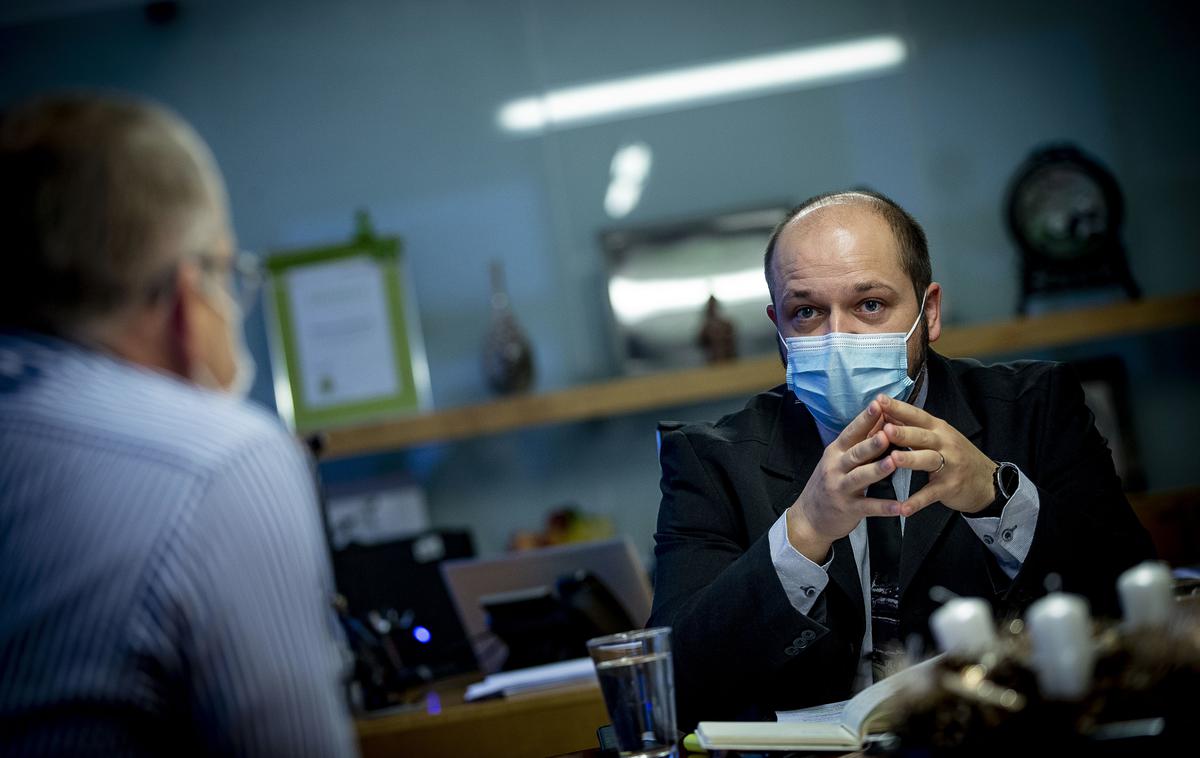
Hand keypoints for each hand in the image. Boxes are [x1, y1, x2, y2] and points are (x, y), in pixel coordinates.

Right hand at [786, 399, 901, 562]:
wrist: (808, 518)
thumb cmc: (828, 484)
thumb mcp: (837, 460)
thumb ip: (858, 443)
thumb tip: (881, 420)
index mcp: (835, 452)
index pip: (851, 432)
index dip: (864, 419)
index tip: (878, 404)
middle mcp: (836, 468)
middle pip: (856, 453)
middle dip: (872, 442)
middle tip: (888, 432)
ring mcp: (840, 489)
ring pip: (861, 477)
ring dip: (877, 469)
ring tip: (893, 462)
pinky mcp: (848, 509)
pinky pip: (868, 507)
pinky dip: (884, 507)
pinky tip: (900, 506)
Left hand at [876, 394, 994, 516]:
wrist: (987, 481)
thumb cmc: (956, 456)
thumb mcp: (939, 437)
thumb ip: (915, 427)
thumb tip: (886, 413)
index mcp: (938, 429)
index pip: (916, 415)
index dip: (899, 408)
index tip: (879, 400)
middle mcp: (944, 443)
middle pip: (922, 436)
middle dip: (903, 432)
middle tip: (884, 429)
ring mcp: (949, 465)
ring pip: (928, 460)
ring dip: (910, 460)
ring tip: (892, 460)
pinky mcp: (950, 487)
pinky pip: (931, 494)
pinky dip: (917, 501)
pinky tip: (903, 508)